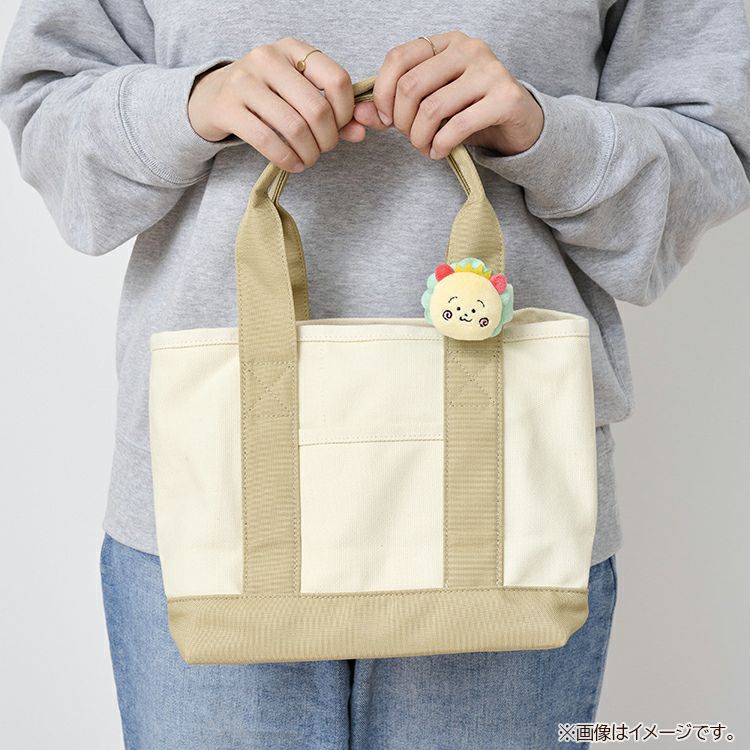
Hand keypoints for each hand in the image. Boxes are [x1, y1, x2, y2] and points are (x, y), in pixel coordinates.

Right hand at [188, 38, 365, 171]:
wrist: (212, 97)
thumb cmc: (265, 97)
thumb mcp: (298, 95)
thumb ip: (332, 111)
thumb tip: (361, 132)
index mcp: (293, 49)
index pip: (337, 79)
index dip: (345, 112)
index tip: (339, 128)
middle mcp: (268, 58)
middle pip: (317, 109)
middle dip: (327, 139)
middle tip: (323, 149)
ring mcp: (244, 81)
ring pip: (294, 127)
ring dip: (309, 153)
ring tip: (308, 159)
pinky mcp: (227, 107)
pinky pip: (267, 140)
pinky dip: (287, 159)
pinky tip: (293, 165)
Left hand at [352, 31, 543, 159]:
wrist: (520, 124)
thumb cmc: (471, 112)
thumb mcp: (432, 105)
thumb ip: (395, 107)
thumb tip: (359, 115)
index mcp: (446, 42)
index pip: (398, 58)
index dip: (382, 94)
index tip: (386, 119)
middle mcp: (468, 48)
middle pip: (411, 86)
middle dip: (403, 122)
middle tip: (411, 138)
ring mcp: (489, 71)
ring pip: (432, 108)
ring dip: (420, 139)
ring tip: (426, 148)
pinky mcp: (505, 97)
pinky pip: (458, 126)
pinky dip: (441, 145)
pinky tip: (440, 152)